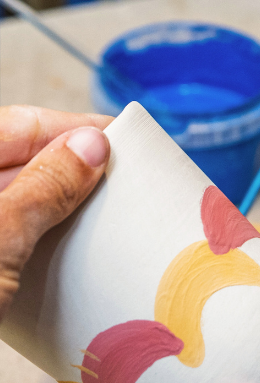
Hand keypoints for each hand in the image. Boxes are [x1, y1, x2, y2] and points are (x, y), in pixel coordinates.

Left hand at [0, 106, 110, 321]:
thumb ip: (44, 187)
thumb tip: (90, 146)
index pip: (18, 126)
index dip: (72, 129)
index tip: (122, 139)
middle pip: (16, 162)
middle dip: (70, 169)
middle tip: (124, 183)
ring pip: (14, 204)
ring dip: (58, 210)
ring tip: (106, 220)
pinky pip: (7, 242)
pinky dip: (38, 245)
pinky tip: (70, 257)